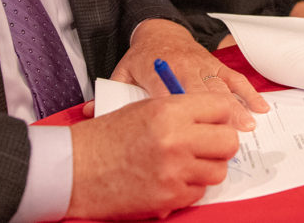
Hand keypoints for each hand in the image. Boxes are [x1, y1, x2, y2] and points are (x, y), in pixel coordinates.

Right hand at [68, 93, 238, 218]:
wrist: (75, 168)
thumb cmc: (106, 136)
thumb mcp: (144, 107)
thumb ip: (181, 110)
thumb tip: (217, 116)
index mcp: (169, 110)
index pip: (221, 107)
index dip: (223, 114)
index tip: (220, 121)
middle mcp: (176, 139)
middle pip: (228, 141)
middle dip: (222, 143)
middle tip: (209, 144)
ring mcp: (175, 171)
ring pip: (218, 170)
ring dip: (207, 167)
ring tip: (188, 162)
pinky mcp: (170, 197)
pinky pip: (199, 192)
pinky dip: (190, 186)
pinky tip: (173, 177)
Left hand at [111, 18, 268, 129]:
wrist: (159, 30)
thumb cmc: (141, 58)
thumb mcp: (122, 72)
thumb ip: (110, 94)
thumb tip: (88, 113)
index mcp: (158, 69)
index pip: (169, 91)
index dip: (180, 109)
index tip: (190, 131)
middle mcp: (182, 66)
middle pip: (200, 90)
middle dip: (216, 111)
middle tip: (229, 136)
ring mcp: (202, 64)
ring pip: (221, 85)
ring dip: (235, 105)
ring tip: (248, 125)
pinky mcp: (214, 63)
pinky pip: (234, 77)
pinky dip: (248, 91)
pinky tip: (260, 107)